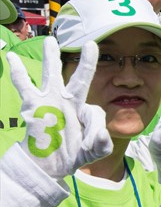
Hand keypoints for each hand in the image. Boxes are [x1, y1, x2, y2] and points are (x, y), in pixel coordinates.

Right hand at [6, 38, 111, 179]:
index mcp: (85, 111)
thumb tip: (101, 134)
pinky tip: (12, 57)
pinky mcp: (33, 107)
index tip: (93, 141)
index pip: (95, 111)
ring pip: (52, 75)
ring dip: (51, 58)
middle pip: (80, 79)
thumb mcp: (94, 152)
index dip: (96, 128)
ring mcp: (50, 102)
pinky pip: (24, 86)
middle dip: (86, 62)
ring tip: (51, 41)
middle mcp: (69, 102)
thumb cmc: (74, 154)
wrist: (50, 165)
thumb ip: (102, 144)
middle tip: (90, 44)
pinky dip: (18, 72)